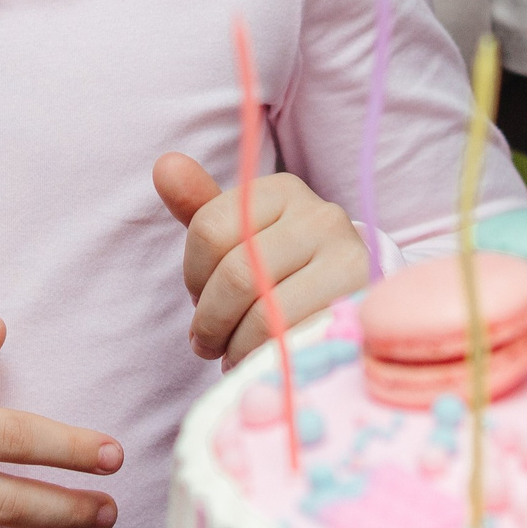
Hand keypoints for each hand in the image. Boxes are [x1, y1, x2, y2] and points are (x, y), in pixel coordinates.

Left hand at [154, 155, 370, 365]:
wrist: (355, 298)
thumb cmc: (284, 267)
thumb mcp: (241, 235)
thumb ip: (200, 206)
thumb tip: (164, 166)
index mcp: (281, 191)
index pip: (209, 229)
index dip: (194, 276)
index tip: (200, 298)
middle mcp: (320, 216)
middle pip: (236, 274)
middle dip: (211, 320)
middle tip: (208, 342)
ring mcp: (347, 259)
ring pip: (265, 313)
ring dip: (237, 347)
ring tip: (234, 356)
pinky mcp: (361, 307)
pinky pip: (297, 339)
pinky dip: (269, 358)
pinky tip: (265, 361)